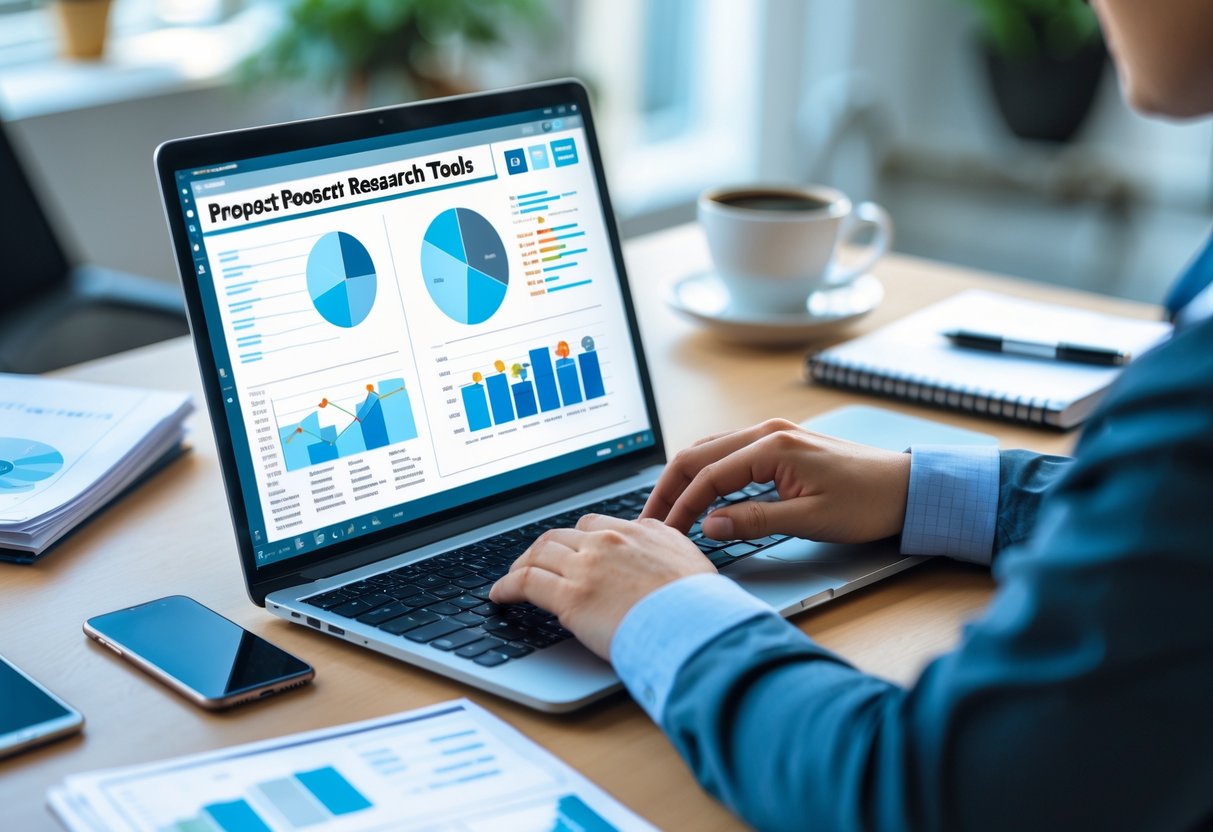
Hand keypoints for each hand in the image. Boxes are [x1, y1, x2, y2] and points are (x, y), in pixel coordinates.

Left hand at [490, 514, 713, 658]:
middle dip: (543, 549)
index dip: (575, 539)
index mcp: (638, 531)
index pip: (594, 525)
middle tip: (533, 563)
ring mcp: (587, 567)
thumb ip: (667, 543)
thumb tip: (656, 540)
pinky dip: (507, 586)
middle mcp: (609, 542)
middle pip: (560, 536)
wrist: (696, 624)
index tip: (569, 550)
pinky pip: (526, 581)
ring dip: (522, 565)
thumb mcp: (689, 557)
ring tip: (513, 578)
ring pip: (539, 554)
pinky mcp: (570, 596)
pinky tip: (499, 595)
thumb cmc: (700, 603)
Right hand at [641, 418, 910, 543]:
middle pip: (698, 455)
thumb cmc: (867, 503)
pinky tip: (699, 493)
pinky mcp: (779, 443)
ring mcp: (772, 433)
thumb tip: (708, 526)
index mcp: (772, 446)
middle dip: (670, 488)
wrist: (907, 488)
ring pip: (709, 450)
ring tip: (667, 509)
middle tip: (650, 521)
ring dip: (685, 478)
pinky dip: (706, 471)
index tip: (665, 533)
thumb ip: (753, 521)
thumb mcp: (809, 521)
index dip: (681, 506)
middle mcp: (767, 431)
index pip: (709, 476)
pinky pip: (728, 451)